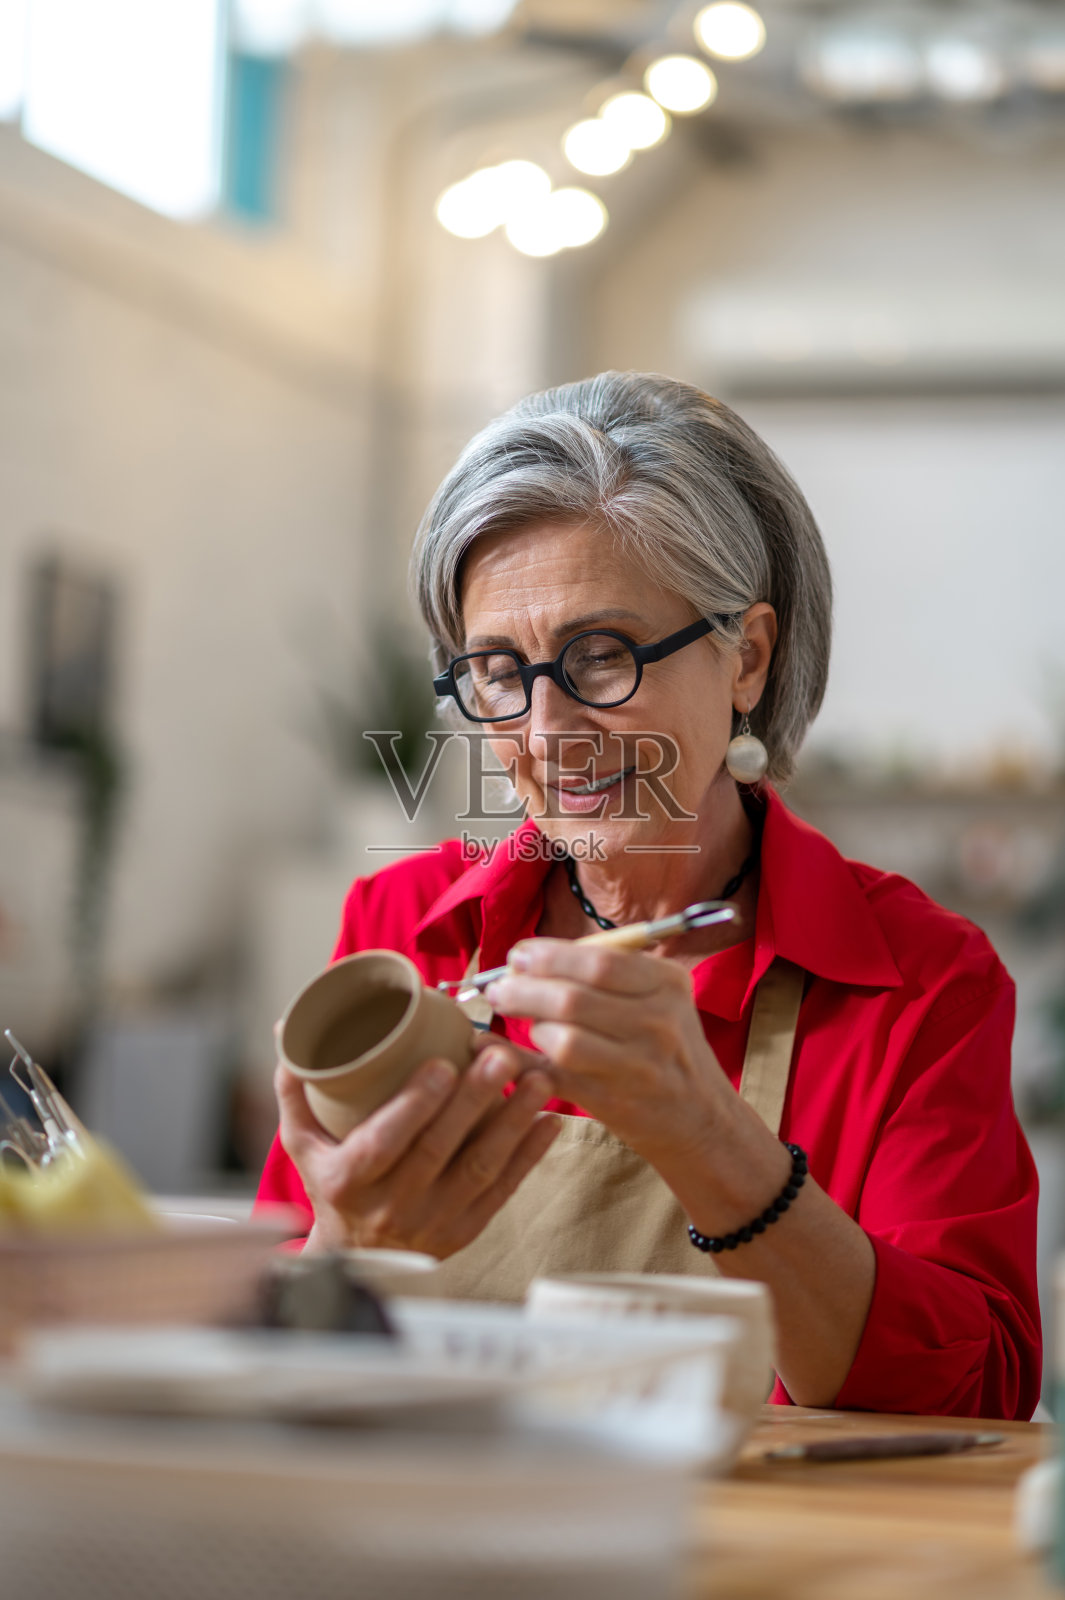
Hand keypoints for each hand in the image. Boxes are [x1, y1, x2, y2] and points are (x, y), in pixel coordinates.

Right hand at [275, 1040, 558, 1256]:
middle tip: (503, 1057)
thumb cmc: (331, 1185)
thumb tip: (291, 1027)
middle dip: (475, 1101)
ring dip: (513, 1122)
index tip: (443, 1063)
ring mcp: (433, 1221)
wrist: (356, 1258)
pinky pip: (502, 1191)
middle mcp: (392, 1205)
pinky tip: (549, 1120)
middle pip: (439, 1150)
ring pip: (480, 1169)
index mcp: (349, 1179)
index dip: (415, 1105)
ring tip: (538, 1081)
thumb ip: (297, 1087)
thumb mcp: (302, 1142)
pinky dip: (529, 1155)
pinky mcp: (465, 1231)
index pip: (383, 1142)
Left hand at [483, 939, 748, 1181]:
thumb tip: (530, 958)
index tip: (518, 955)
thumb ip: (607, 974)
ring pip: (563, 1040)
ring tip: (525, 1024)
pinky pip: (554, 1077)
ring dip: (532, 1028)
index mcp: (666, 984)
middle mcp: (657, 1022)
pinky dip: (519, 1062)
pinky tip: (498, 1052)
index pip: (598, 961)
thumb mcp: (659, 999)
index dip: (549, 956)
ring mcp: (638, 1066)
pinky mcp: (614, 1102)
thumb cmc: (667, 1048)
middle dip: (524, 990)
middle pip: (573, 998)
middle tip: (499, 988)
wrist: (702, 1118)